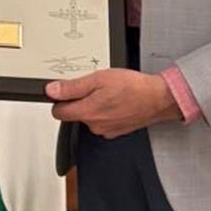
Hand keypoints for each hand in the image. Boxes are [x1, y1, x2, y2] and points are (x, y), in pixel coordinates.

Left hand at [46, 69, 180, 137]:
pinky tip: (116, 101)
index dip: (60, 99)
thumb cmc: (132, 87)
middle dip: (79, 101)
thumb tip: (52, 91)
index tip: (67, 90)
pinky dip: (106, 111)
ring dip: (94, 105)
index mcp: (87, 113)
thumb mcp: (98, 79)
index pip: (58, 112)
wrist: (158, 98)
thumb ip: (72, 87)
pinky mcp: (116, 131)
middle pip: (74, 114)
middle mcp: (94, 126)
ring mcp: (106, 130)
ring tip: (108, 93)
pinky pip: (103, 121)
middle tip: (94, 87)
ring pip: (89, 117)